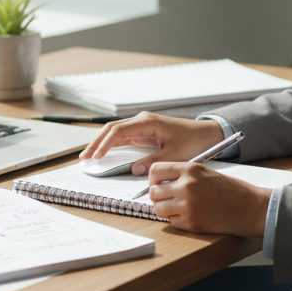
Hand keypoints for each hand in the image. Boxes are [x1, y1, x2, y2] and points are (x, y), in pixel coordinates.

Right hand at [79, 112, 224, 174]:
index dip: (104, 144)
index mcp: (148, 122)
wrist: (207, 134)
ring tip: (88, 156)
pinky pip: (123, 137)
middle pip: (112, 129)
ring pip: (115, 132)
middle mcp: (142, 121)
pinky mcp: (144, 132)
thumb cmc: (193, 142)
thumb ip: (152, 162)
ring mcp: (142, 125)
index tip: (96, 157)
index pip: (119, 131)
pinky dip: (111, 144)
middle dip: (96, 142)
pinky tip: (102, 153)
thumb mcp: (174, 155)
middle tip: (84, 158)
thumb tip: (134, 169)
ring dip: (101, 143)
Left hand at [147, 162, 270, 235]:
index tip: (158, 183)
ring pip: (158, 209)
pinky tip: (191, 215)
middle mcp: (186, 186)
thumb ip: (183, 175)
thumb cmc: (230, 190)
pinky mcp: (191, 223)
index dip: (154, 178)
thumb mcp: (205, 173)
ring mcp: (187, 206)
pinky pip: (171, 222)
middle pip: (153, 192)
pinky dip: (177, 220)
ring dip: (165, 209)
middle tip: (169, 198)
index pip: (155, 170)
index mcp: (190, 170)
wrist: (249, 208)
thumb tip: (159, 182)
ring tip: (179, 207)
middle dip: (159, 196)